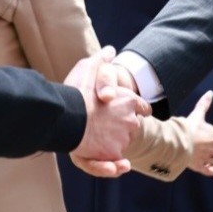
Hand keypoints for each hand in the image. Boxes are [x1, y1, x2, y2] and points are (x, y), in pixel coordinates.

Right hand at [66, 47, 148, 177]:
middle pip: (131, 126)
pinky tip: (96, 153)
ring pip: (121, 143)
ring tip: (94, 137)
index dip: (135, 109)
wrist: (69, 117)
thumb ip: (100, 60)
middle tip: (101, 123)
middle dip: (120, 126)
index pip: (143, 108)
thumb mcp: (88, 68)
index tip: (127, 110)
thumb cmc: (76, 92)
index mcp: (130, 101)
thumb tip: (110, 50)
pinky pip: (114, 161)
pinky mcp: (113, 155)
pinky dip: (109, 161)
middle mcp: (131, 121)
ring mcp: (123, 139)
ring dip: (112, 142)